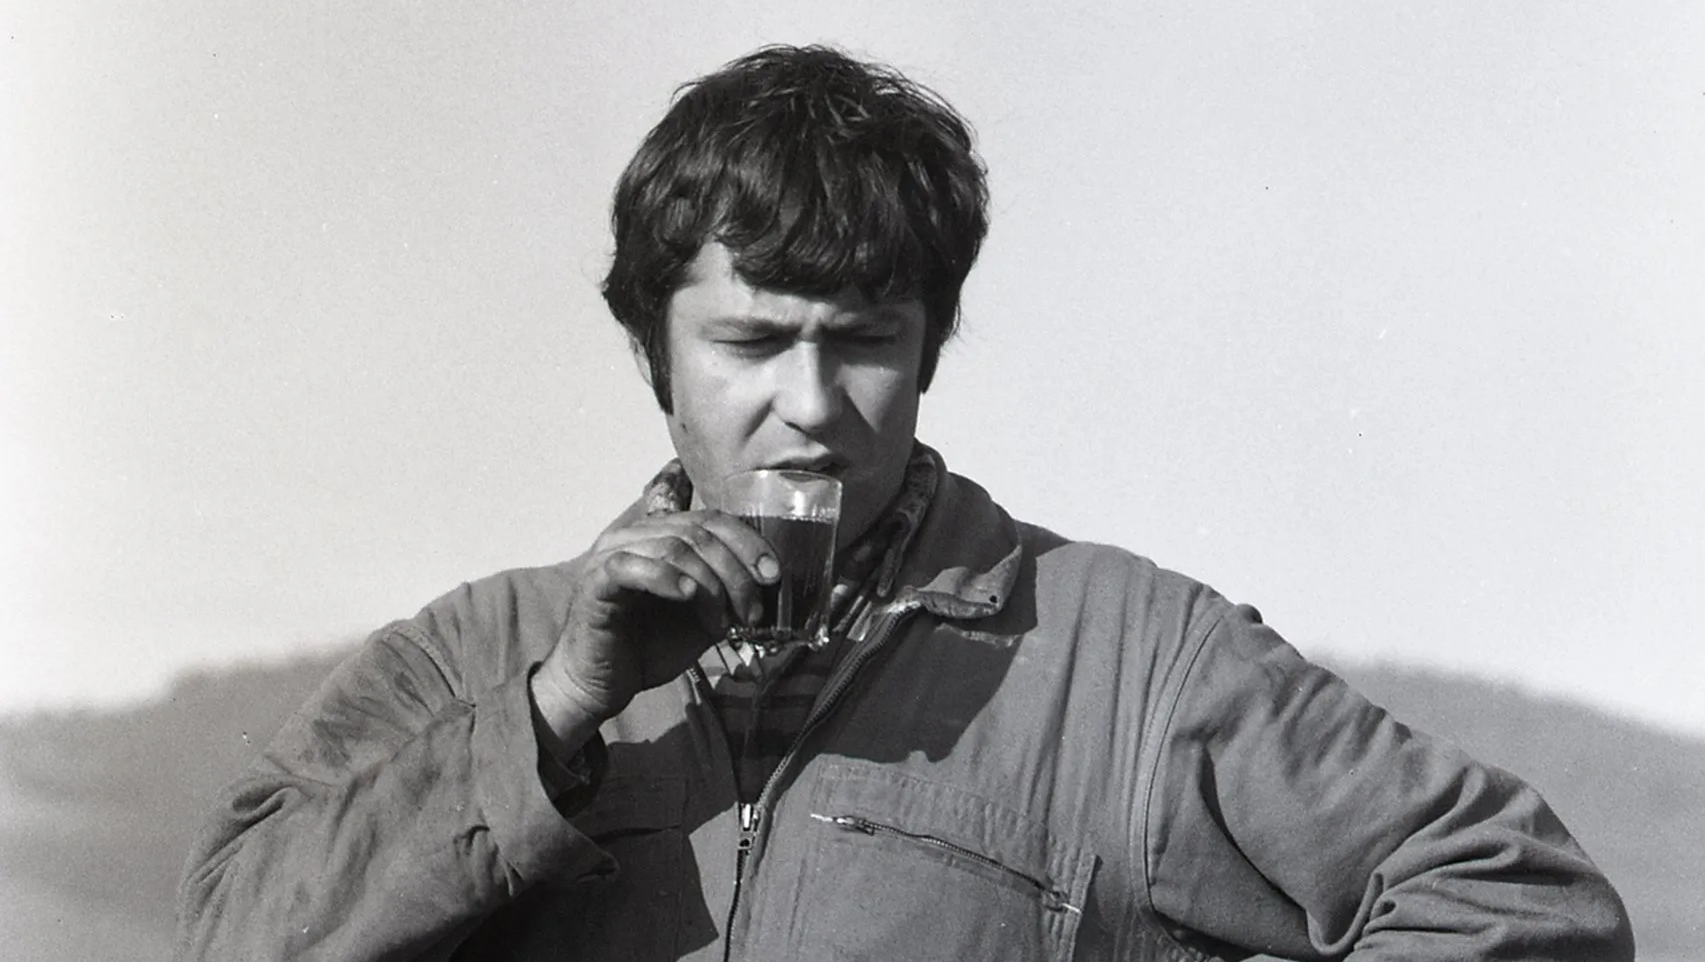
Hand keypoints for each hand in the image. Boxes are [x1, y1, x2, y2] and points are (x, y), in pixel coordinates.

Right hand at [531, 504, 778, 739]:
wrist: (603, 684)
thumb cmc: (649, 647)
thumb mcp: (703, 617)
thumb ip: (729, 594)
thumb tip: (769, 583)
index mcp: (662, 536)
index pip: (712, 519)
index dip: (748, 543)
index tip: (773, 575)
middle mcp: (636, 536)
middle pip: (699, 532)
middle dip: (735, 573)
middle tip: (750, 613)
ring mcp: (612, 554)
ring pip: (673, 547)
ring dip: (709, 586)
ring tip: (719, 622)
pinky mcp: (595, 581)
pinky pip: (631, 566)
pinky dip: (666, 578)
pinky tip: (687, 597)